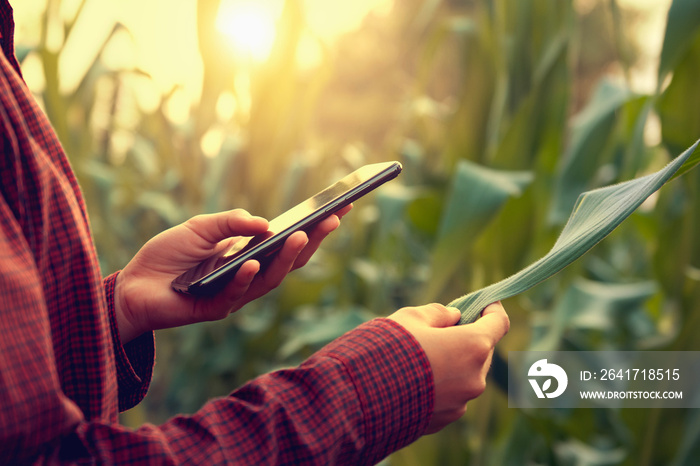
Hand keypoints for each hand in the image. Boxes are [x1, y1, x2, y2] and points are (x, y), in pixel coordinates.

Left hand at [114, 207, 350, 342]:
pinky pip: (234, 294)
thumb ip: (231, 223)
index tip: (341, 207)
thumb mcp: (200, 227)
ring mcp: (235, 294)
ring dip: (286, 259)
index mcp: (250, 254)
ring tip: (299, 236)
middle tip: (333, 220)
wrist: (132, 284)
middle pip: (290, 262)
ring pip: (270, 280)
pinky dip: (243, 279)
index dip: (315, 227)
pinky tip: (250, 263)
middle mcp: (249, 276)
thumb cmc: (167, 255)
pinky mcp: (215, 308)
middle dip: (314, 241)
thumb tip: (265, 223)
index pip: (290, 241)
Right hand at [388, 302, 508, 433]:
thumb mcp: (412, 317)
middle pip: (482, 351)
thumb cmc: (388, 349)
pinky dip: (439, 385)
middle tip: (443, 329)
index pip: (499, 323)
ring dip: (453, 363)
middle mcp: (474, 378)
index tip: (485, 304)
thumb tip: (453, 317)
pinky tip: (412, 379)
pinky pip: (450, 395)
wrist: (361, 397)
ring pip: (466, 375)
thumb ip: (439, 313)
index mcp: (473, 346)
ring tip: (419, 357)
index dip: (492, 310)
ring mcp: (461, 403)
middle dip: (468, 338)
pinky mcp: (445, 420)